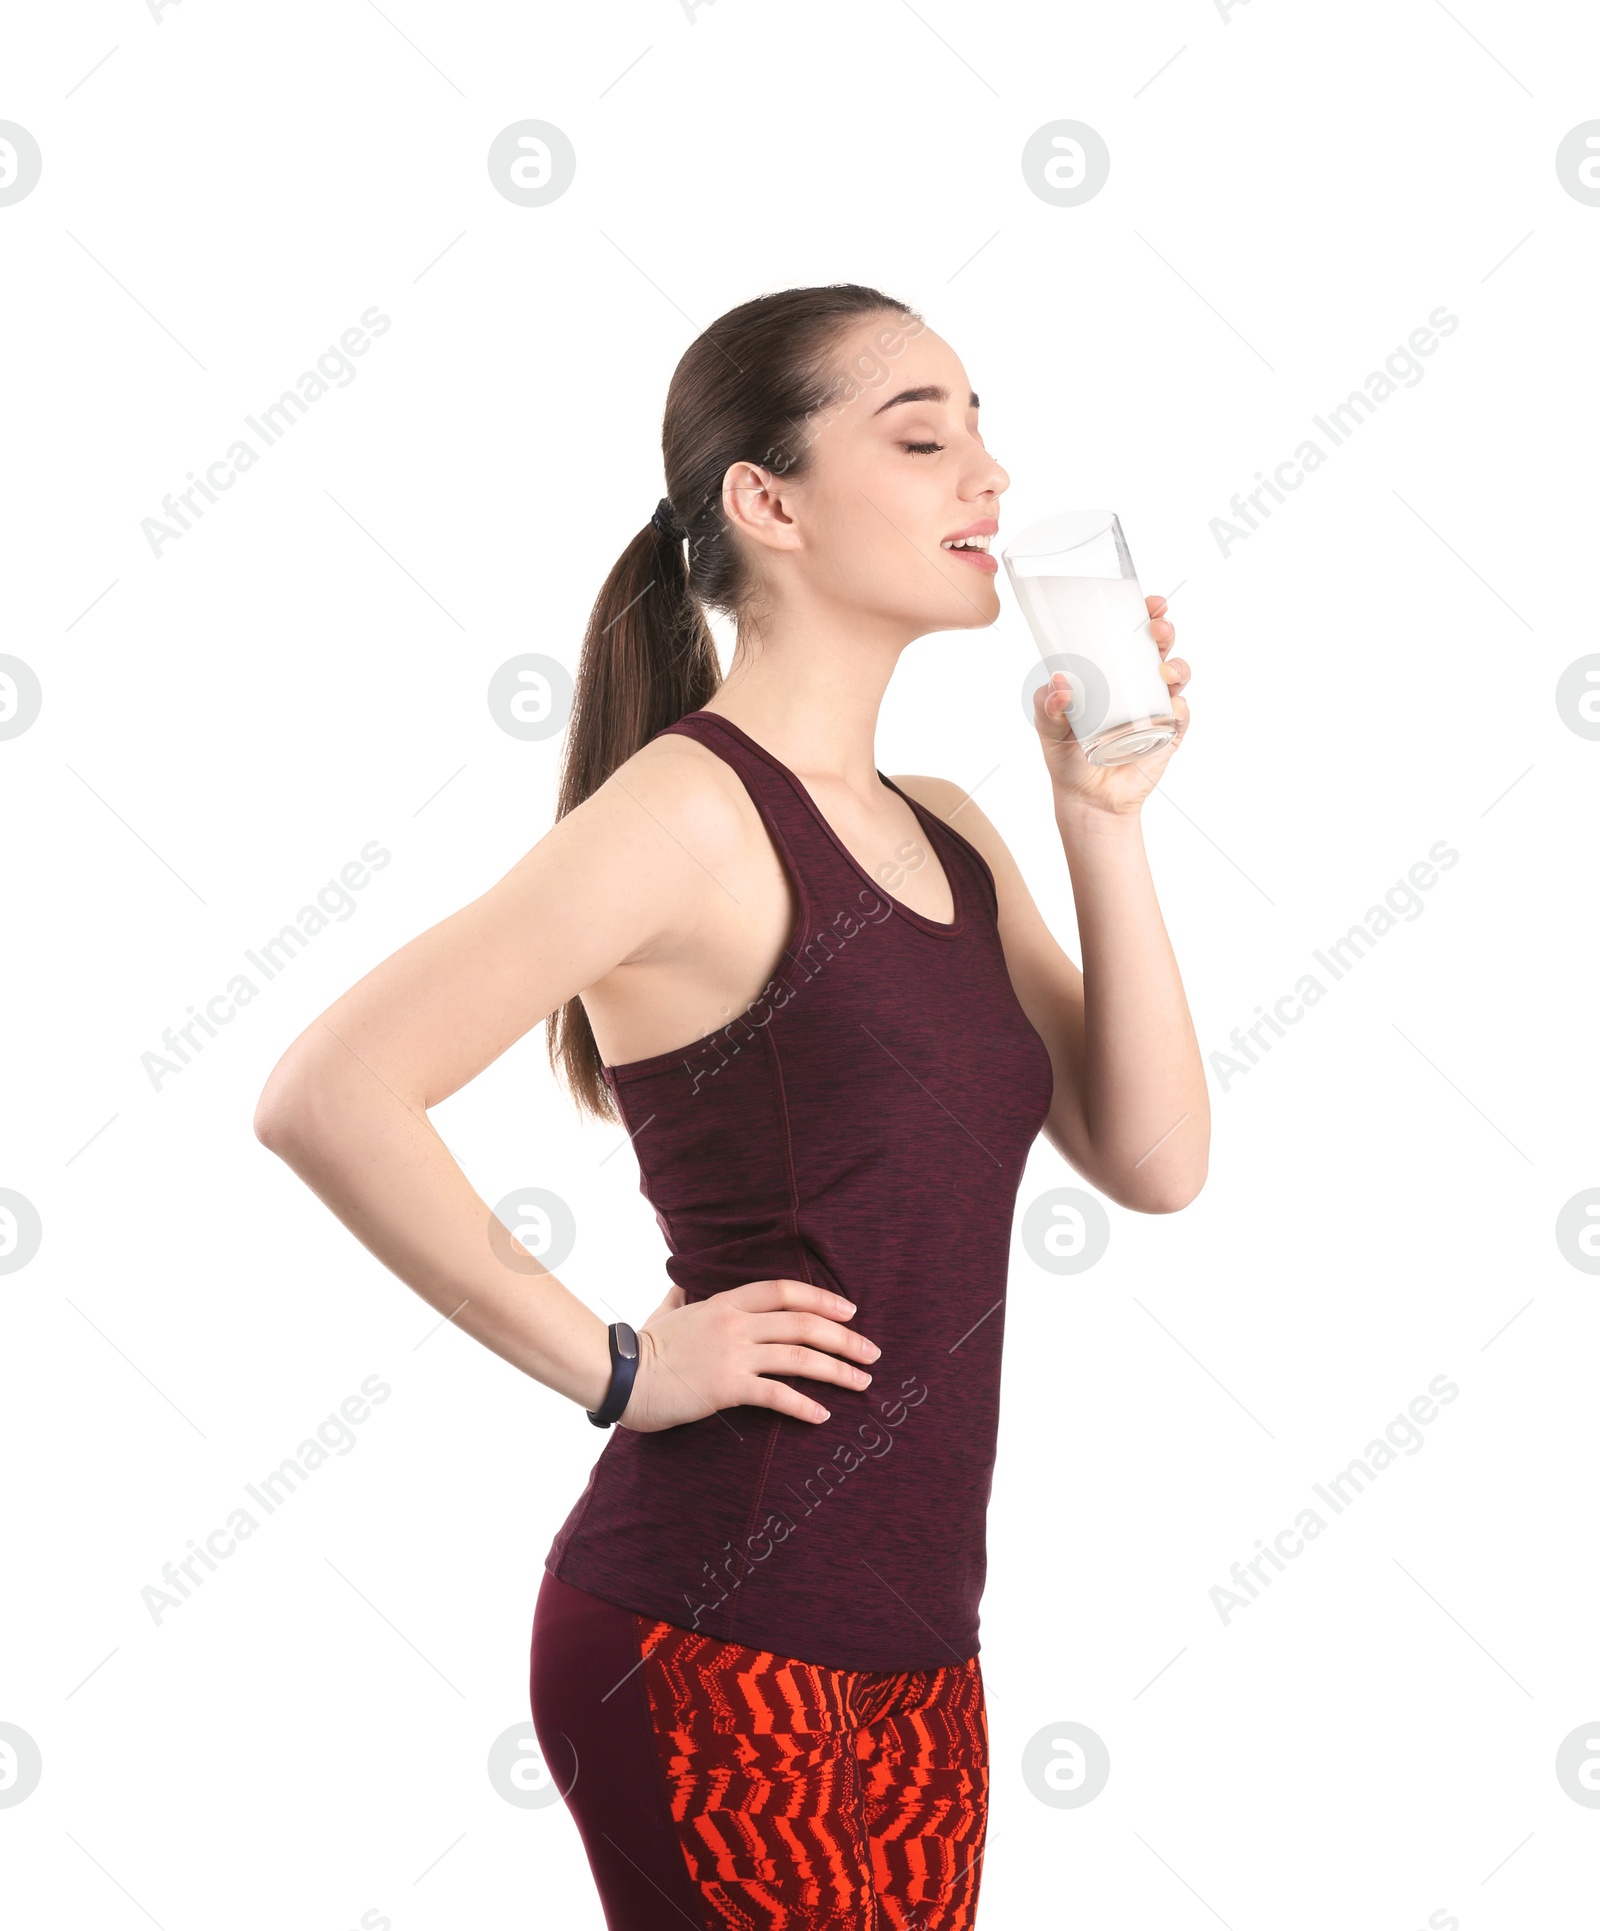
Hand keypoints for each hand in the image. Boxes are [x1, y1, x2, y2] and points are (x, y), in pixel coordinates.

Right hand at [616, 1277, 880, 1432]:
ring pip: (800, 1357)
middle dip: (844, 1338)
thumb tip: (681, 1284)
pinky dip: (804, 1405)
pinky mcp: (728, 1387)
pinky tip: (822, 1415)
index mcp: (726, 1302)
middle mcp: (736, 1324)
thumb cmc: (642, 1345)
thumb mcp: (666, 1310)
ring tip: (862, 1383)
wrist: (620, 1374)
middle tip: (872, 1353)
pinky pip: (777, 1394)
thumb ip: (681, 1297)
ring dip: (838, 1370)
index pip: (784, 1291)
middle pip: (804, 1323)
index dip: (822, 1298)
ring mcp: (734, 1354)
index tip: (850, 1311)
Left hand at [1032, 594, 1191, 816]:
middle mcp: (1137, 683)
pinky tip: (1171, 706)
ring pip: (1177, 675)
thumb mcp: (1048, 727)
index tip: (1149, 602)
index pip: (1130, 634)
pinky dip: (1180, 707)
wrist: (1087, 798)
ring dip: (1177, 666)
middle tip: (1157, 628)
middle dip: (1164, 630)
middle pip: (1159, 647)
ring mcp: (1156, 706)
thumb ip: (1048, 706)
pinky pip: (1181, 715)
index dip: (1143, 614)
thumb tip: (1060, 683)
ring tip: (1165, 670)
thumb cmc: (1065, 754)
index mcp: (1110, 671)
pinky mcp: (1168, 733)